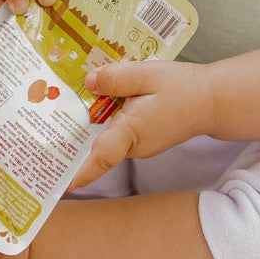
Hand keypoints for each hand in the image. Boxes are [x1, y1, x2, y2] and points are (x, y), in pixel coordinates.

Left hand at [70, 60, 215, 187]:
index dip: (79, 172)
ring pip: (108, 137)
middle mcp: (134, 146)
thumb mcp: (148, 75)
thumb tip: (88, 82)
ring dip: (92, 123)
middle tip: (47, 123)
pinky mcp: (145, 139)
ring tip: (67, 103)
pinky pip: (120, 132)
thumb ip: (117, 78)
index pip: (101, 157)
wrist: (213, 100)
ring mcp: (140, 146)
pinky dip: (109, 120)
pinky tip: (102, 99)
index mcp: (132, 132)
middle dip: (74, 137)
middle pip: (97, 146)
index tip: (60, 184)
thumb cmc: (182, 88)